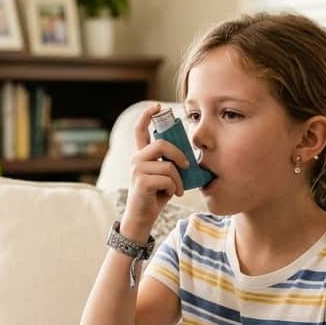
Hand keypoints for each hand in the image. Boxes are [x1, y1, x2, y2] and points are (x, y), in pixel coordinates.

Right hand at [121, 103, 189, 238]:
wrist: (142, 218)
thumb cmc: (156, 196)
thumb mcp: (165, 175)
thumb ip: (170, 162)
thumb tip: (188, 156)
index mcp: (142, 155)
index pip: (140, 130)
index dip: (148, 115)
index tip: (157, 106)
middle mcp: (136, 159)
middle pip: (162, 144)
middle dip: (179, 155)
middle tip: (187, 167)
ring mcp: (137, 170)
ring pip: (168, 166)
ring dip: (178, 180)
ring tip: (176, 190)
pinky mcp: (142, 182)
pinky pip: (167, 179)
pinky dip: (174, 188)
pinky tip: (170, 195)